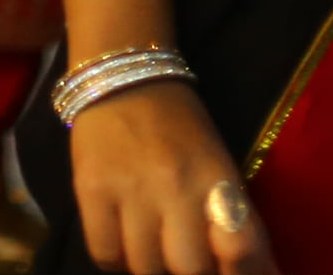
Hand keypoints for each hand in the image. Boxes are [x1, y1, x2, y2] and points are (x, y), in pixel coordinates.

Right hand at [68, 83, 276, 274]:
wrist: (123, 76)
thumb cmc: (180, 127)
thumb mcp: (219, 166)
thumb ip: (241, 223)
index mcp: (217, 175)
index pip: (240, 246)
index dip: (242, 274)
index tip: (231, 272)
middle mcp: (175, 183)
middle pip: (189, 269)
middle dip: (193, 273)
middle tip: (188, 260)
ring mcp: (129, 187)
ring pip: (145, 267)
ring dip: (154, 268)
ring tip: (154, 249)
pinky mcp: (90, 188)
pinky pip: (105, 254)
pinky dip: (116, 260)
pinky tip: (124, 244)